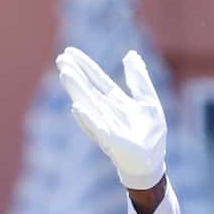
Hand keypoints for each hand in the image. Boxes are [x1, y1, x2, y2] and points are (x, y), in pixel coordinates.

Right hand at [55, 47, 166, 189]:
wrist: (153, 163)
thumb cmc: (150, 135)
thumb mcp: (149, 101)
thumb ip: (139, 80)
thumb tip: (131, 54)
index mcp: (116, 101)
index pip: (98, 79)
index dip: (85, 65)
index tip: (69, 50)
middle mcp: (107, 112)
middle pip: (89, 89)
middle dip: (76, 74)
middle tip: (61, 59)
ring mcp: (106, 126)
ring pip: (88, 105)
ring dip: (77, 90)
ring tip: (65, 75)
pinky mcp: (112, 142)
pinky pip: (97, 129)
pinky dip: (88, 119)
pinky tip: (77, 107)